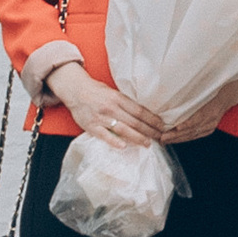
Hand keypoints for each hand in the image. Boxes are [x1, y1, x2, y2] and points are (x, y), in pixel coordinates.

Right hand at [48, 59, 163, 151]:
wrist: (75, 90)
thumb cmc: (96, 91)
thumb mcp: (113, 92)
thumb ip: (125, 102)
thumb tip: (142, 113)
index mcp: (118, 98)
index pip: (139, 110)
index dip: (152, 119)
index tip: (161, 125)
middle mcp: (112, 107)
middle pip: (134, 121)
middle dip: (149, 130)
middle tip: (160, 136)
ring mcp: (101, 118)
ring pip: (123, 129)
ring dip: (137, 137)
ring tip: (147, 143)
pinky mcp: (91, 126)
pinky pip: (104, 135)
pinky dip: (114, 141)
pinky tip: (124, 146)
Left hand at [166, 78, 237, 145]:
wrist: (230, 92)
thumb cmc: (216, 85)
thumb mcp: (208, 84)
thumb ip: (194, 89)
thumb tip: (177, 87)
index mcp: (212, 108)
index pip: (198, 118)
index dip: (187, 124)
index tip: (176, 127)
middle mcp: (211, 119)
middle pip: (192, 130)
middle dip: (176, 135)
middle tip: (162, 137)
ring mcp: (211, 125)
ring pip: (192, 135)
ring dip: (177, 139)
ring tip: (164, 140)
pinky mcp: (209, 129)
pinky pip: (195, 135)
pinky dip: (184, 138)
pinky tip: (174, 140)